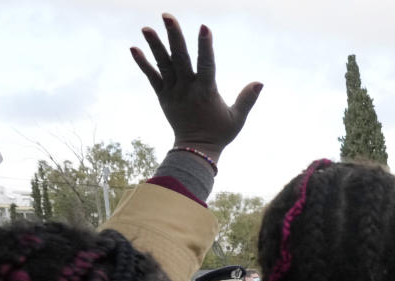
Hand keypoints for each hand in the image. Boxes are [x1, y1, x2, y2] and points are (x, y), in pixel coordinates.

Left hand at [130, 13, 262, 161]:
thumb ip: (247, 98)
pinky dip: (143, 63)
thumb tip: (260, 82)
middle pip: (180, 58)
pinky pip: (152, 77)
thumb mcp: (238, 118)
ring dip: (155, 45)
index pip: (206, 64)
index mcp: (206, 92)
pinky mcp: (164, 97)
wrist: (196, 151)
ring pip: (163, 64)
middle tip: (167, 16)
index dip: (205, 46)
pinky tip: (134, 48)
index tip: (204, 28)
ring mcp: (173, 92)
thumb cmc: (220, 133)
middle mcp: (188, 89)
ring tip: (146, 28)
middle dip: (174, 36)